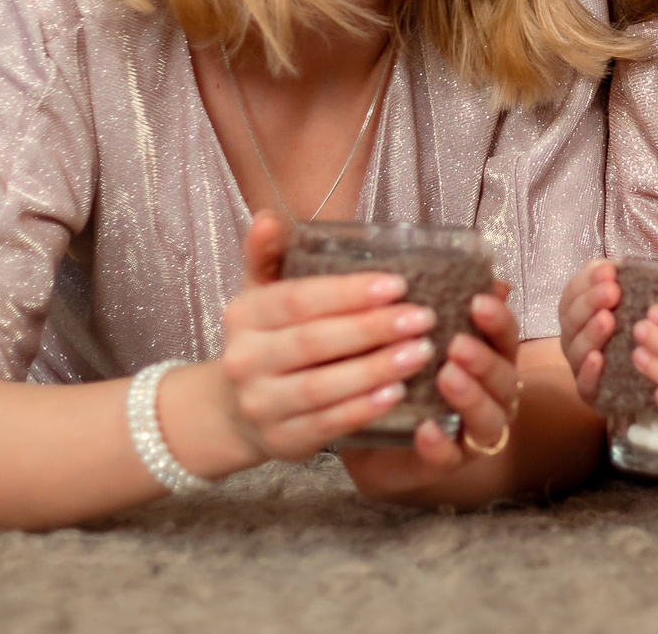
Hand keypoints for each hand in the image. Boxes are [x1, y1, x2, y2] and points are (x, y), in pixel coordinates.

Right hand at [214, 212, 442, 464]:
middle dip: (372, 329)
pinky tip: (397, 393)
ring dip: (375, 370)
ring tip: (420, 353)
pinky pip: (326, 426)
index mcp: (244, 315)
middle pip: (313, 342)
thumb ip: (267, 255)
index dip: (348, 293)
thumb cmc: (267, 339)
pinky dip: (363, 409)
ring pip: (321, 387)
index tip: (398, 284)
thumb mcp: (261, 294)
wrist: (234, 409)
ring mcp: (260, 404)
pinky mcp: (281, 441)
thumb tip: (269, 218)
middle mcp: (244, 360)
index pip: (298, 299)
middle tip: (422, 318)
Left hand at [340, 281, 523, 497]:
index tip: (478, 302)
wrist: (374, 436)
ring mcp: (472, 433)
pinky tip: (424, 431)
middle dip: (483, 359)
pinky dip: (440, 446)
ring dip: (471, 397)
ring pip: (489, 419)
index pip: (505, 335)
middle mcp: (491, 395)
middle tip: (457, 345)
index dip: (497, 319)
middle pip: (504, 377)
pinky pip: (451, 459)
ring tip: (446, 378)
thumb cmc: (404, 375)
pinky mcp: (446, 463)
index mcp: (487, 357)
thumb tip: (484, 276)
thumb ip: (443, 306)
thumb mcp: (415, 335)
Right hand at [556, 259, 618, 404]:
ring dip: (591, 332)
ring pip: (577, 348)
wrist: (631, 378)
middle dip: (591, 301)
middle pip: (573, 317)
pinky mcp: (588, 391)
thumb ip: (617, 284)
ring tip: (607, 320)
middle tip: (612, 291)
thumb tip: (619, 265)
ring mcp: (578, 364)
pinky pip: (584, 382)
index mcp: (575, 312)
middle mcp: (572, 337)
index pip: (573, 291)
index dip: (588, 279)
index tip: (609, 270)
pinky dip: (589, 370)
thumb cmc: (626, 332)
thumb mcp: (624, 304)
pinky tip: (598, 359)